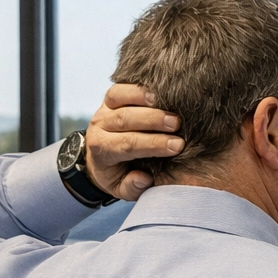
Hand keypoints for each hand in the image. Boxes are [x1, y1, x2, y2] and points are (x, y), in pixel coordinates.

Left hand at [84, 84, 184, 200]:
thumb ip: (132, 187)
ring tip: (170, 106)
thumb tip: (143, 177)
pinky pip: (119, 88)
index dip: (153, 145)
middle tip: (178, 124)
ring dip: (147, 101)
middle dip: (153, 121)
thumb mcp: (122, 189)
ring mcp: (103, 110)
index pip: (127, 145)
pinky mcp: (110, 99)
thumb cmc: (119, 175)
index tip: (177, 146)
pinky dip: (138, 88)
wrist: (99, 157)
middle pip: (125, 120)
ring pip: (120, 100)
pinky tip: (159, 92)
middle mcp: (99, 127)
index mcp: (102, 151)